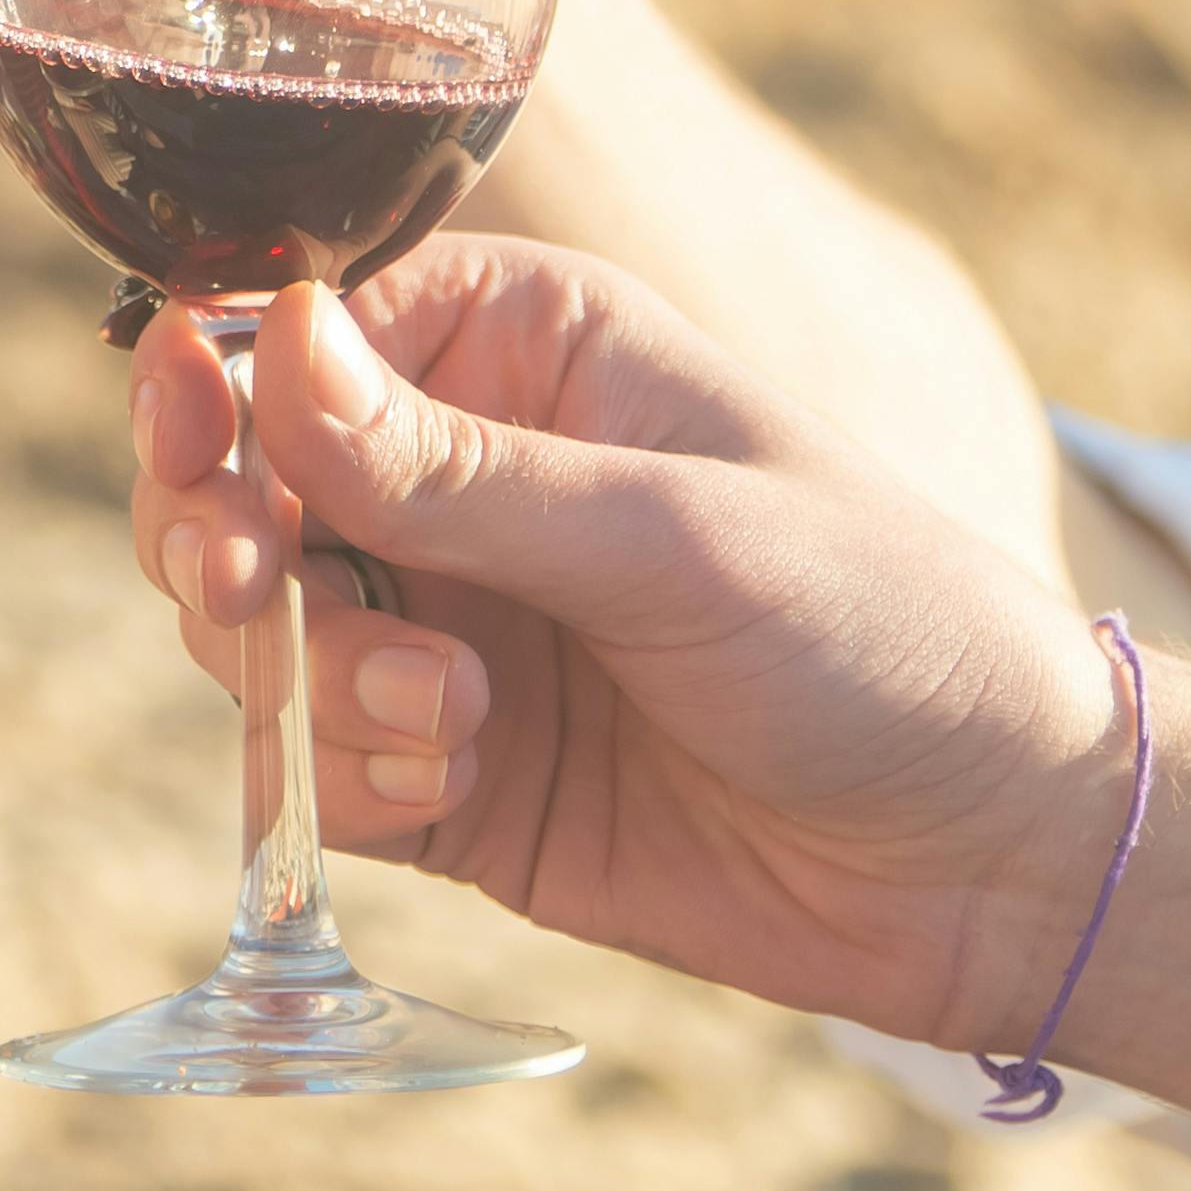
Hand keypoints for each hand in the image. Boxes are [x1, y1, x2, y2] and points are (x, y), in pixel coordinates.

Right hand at [125, 244, 1134, 1054]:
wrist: (991, 856)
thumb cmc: (880, 627)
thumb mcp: (669, 537)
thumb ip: (454, 471)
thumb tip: (268, 339)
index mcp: (522, 348)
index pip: (299, 334)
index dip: (218, 391)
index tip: (198, 455)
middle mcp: (463, 473)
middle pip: (239, 485)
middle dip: (227, 546)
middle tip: (257, 597)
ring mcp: (450, 623)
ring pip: (258, 633)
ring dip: (313, 678)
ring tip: (453, 715)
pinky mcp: (451, 768)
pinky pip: (318, 764)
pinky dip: (349, 777)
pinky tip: (454, 779)